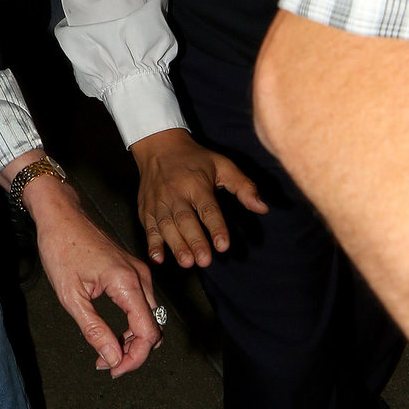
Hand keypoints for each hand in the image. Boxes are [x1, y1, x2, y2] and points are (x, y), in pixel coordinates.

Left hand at [19, 173, 161, 375]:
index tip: (113, 369)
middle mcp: (140, 276)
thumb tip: (112, 358)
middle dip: (134, 352)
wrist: (61, 214)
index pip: (148, 333)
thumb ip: (94, 329)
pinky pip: (142, 304)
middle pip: (153, 328)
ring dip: (132, 339)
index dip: (134, 358)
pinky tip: (111, 332)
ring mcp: (139, 271)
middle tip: (106, 363)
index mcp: (126, 282)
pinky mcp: (132, 269)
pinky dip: (131, 323)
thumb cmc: (61, 247)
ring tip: (105, 351)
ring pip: (150, 317)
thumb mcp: (71, 295)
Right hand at [131, 127, 267, 268]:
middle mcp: (175, 193)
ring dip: (175, 244)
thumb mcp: (222, 165)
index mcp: (196, 183)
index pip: (207, 207)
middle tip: (204, 261)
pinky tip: (157, 259)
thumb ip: (243, 186)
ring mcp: (158, 201)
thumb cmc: (195, 159)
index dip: (216, 226)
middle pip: (185, 219)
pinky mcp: (146, 208)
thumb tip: (263, 208)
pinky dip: (152, 243)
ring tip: (186, 262)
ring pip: (166, 225)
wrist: (158, 146)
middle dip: (194, 240)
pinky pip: (148, 227)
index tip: (223, 245)